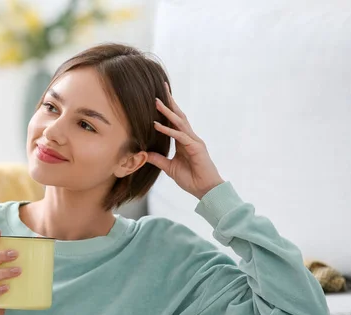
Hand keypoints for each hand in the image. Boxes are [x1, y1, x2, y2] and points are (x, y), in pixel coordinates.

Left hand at [147, 82, 224, 199]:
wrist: (205, 190)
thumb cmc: (191, 179)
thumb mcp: (169, 168)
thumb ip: (158, 159)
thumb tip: (145, 153)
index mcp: (184, 141)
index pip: (174, 121)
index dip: (167, 109)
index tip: (158, 97)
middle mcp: (190, 138)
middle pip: (178, 116)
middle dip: (170, 102)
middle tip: (161, 87)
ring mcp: (194, 141)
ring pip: (179, 123)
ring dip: (167, 112)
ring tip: (156, 102)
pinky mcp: (196, 148)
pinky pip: (180, 137)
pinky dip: (168, 131)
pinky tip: (157, 126)